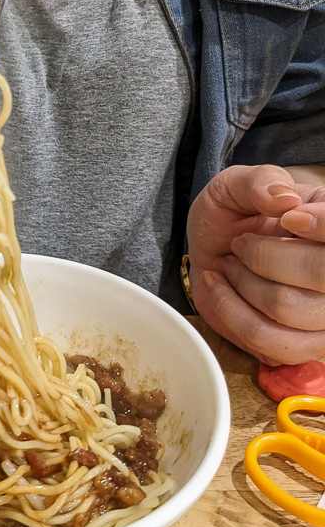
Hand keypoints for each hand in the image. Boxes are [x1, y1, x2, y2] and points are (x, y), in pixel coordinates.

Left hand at [187, 164, 324, 364]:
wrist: (212, 251)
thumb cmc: (232, 215)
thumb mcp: (235, 185)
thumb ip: (259, 181)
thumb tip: (285, 200)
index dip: (321, 226)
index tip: (288, 219)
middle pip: (320, 272)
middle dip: (264, 256)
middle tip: (241, 243)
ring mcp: (324, 315)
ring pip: (288, 308)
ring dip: (244, 283)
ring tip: (230, 264)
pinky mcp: (303, 346)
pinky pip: (270, 341)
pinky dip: (232, 312)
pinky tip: (220, 286)